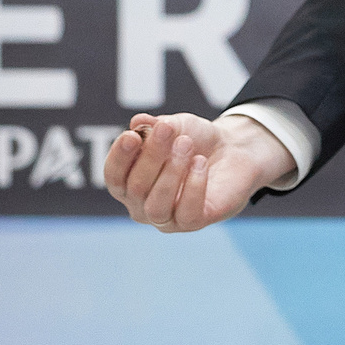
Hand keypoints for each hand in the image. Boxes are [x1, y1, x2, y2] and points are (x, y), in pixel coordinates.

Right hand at [103, 112, 293, 232]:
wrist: (231, 150)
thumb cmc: (193, 140)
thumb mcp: (173, 125)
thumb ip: (154, 125)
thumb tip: (137, 122)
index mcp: (128, 182)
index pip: (113, 177)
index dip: (119, 158)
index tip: (132, 136)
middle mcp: (141, 205)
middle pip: (135, 188)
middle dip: (151, 156)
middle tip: (168, 130)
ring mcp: (166, 218)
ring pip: (156, 206)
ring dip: (171, 172)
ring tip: (186, 144)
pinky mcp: (192, 223)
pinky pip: (187, 213)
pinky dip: (193, 186)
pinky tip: (200, 163)